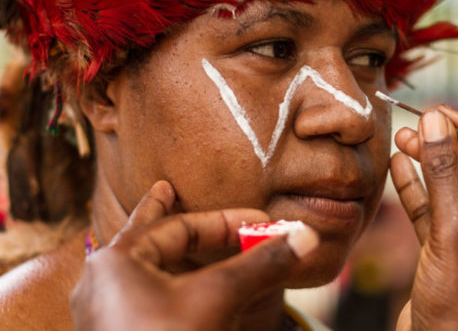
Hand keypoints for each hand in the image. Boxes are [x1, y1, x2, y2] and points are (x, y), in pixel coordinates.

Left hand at [70, 181, 318, 330]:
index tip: (259, 221)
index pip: (178, 226)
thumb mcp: (216, 299)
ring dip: (165, 251)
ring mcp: (105, 315)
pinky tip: (171, 284)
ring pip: (141, 270)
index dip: (225, 221)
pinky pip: (141, 297)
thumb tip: (306, 236)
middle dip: (164, 217)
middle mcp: (102, 284)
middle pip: (146, 239)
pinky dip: (165, 283)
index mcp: (116, 263)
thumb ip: (260, 264)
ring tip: (166, 233)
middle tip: (166, 190)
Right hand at [391, 106, 457, 330]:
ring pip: (457, 192)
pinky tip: (399, 166)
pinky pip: (437, 212)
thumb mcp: (454, 234)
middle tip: (420, 122)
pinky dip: (418, 190)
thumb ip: (444, 175)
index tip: (444, 114)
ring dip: (430, 166)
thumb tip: (434, 123)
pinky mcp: (452, 252)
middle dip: (450, 149)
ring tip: (403, 138)